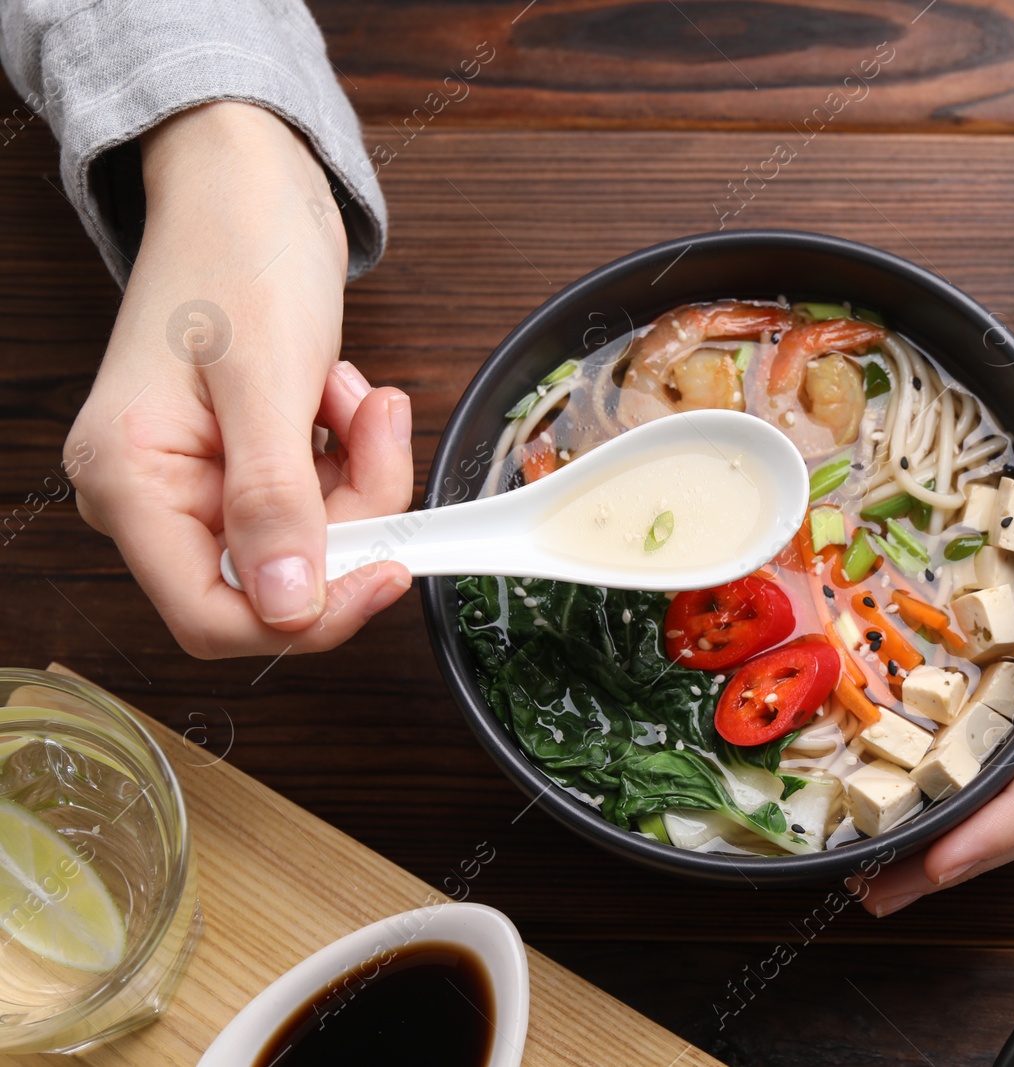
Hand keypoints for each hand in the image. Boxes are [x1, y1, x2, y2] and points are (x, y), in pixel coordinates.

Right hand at [65, 102, 413, 658]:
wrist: (248, 183)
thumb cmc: (238, 251)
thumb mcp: (267, 378)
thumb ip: (274, 498)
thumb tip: (285, 608)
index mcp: (129, 481)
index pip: (212, 617)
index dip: (310, 614)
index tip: (389, 570)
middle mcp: (152, 495)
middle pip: (276, 581)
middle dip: (350, 516)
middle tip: (377, 431)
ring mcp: (197, 481)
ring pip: (310, 541)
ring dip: (359, 475)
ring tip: (356, 394)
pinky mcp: (242, 463)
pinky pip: (318, 500)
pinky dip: (351, 455)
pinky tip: (343, 392)